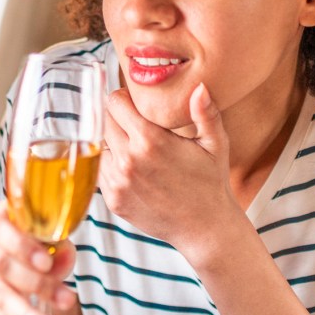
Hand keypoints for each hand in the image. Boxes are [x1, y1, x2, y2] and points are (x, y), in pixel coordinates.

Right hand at [0, 200, 77, 314]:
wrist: (27, 258)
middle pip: (0, 264)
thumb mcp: (54, 238)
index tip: (47, 264)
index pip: (0, 229)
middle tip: (66, 300)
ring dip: (28, 313)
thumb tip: (61, 260)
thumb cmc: (40, 244)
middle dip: (36, 284)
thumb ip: (59, 248)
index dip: (23, 248)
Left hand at [99, 82, 240, 255]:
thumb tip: (199, 87)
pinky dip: (111, 165)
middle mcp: (128, 160)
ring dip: (112, 142)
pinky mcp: (112, 199)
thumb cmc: (210, 183)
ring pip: (99, 145)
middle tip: (135, 124)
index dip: (124, 98)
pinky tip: (133, 169)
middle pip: (103, 120)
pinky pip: (101, 170)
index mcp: (151, 140)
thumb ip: (206, 113)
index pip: (115, 102)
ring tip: (135, 148)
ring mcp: (117, 182)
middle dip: (117, 118)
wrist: (204, 228)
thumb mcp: (215, 144)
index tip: (134, 103)